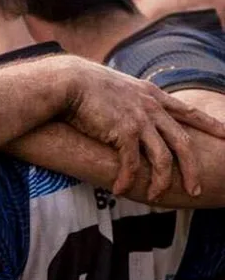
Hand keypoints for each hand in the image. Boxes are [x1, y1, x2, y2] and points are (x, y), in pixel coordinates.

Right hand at [58, 56, 224, 199]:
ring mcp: (140, 120)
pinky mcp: (123, 132)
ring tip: (156, 197)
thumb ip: (128, 101)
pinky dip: (127, 179)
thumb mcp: (117, 88)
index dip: (210, 125)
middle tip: (196, 190)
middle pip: (182, 143)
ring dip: (161, 181)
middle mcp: (152, 108)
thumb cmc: (85, 86)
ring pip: (163, 158)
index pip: (188, 112)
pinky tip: (120, 190)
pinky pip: (132, 163)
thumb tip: (125, 110)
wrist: (70, 82)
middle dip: (192, 169)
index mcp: (153, 96)